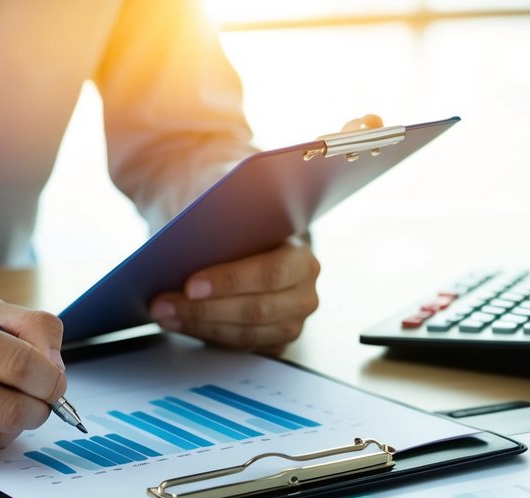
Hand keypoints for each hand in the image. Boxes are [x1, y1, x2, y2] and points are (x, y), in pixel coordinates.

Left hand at [145, 114, 381, 355]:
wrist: (221, 229)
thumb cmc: (240, 206)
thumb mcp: (260, 174)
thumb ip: (321, 146)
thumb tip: (371, 119)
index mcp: (303, 254)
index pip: (273, 273)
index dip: (232, 280)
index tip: (191, 281)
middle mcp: (302, 292)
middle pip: (256, 311)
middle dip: (205, 307)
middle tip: (163, 298)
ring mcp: (285, 319)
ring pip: (243, 332)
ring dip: (197, 322)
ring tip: (159, 308)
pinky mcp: (266, 338)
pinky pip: (237, 345)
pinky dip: (202, 334)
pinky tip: (171, 319)